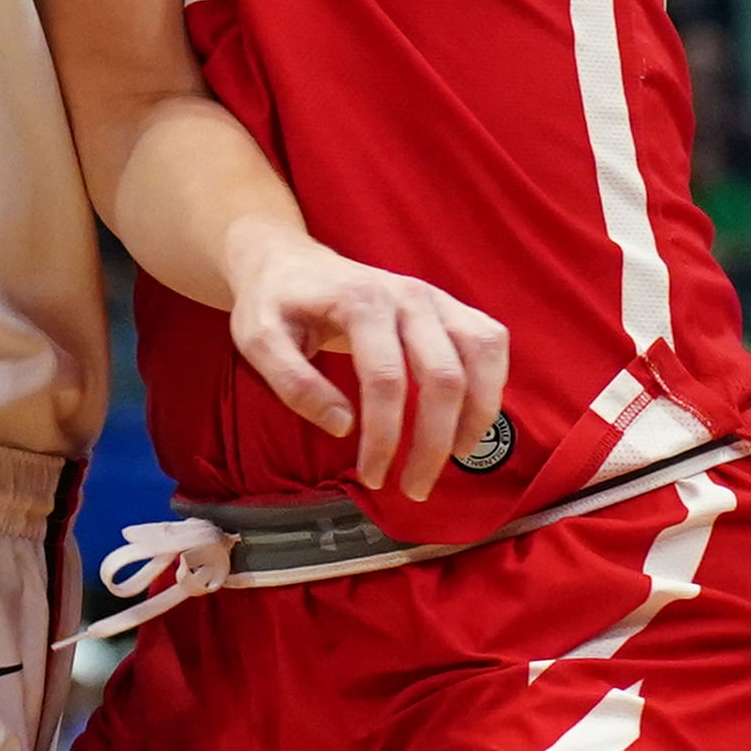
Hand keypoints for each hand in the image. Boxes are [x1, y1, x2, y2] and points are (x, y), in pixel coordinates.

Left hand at [217, 225, 511, 498]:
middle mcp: (408, 294)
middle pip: (443, 375)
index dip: (384, 437)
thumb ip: (293, 383)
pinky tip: (471, 420)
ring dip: (476, 414)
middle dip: (434, 442)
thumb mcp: (258, 339)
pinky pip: (490, 341)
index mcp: (361, 301)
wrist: (290, 261)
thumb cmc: (275, 302)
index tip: (371, 476)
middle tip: (414, 488)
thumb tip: (342, 426)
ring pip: (481, 354)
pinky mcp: (448, 305)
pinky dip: (491, 383)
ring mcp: (434, 297)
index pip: (385, 379)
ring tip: (455, 458)